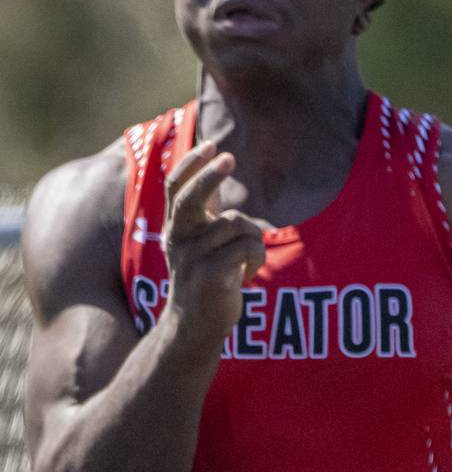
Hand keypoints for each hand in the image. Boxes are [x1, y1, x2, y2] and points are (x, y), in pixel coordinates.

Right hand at [163, 141, 266, 349]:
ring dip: (254, 238)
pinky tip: (248, 273)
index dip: (192, 163)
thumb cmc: (205, 282)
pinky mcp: (210, 274)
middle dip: (210, 173)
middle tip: (229, 157)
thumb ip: (206, 213)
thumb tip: (216, 177)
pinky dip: (256, 257)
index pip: (176, 186)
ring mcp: (192, 256)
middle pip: (191, 195)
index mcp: (175, 228)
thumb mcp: (199, 244)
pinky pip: (247, 247)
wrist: (194, 327)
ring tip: (248, 260)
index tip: (212, 144)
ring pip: (237, 223)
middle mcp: (178, 239)